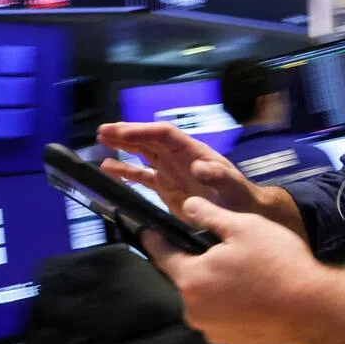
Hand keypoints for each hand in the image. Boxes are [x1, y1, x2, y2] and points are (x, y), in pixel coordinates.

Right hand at [96, 122, 261, 219]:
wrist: (243, 213)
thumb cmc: (240, 197)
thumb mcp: (232, 186)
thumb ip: (218, 176)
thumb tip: (198, 167)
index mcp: (192, 152)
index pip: (163, 135)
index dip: (142, 131)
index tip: (121, 131)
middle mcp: (178, 158)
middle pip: (149, 139)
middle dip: (127, 133)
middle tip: (103, 130)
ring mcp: (170, 171)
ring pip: (142, 154)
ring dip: (123, 146)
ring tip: (101, 140)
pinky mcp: (166, 188)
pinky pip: (141, 176)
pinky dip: (125, 172)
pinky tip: (108, 168)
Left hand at [142, 196, 342, 343]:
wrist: (312, 309)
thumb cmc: (276, 262)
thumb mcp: (243, 227)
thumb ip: (208, 215)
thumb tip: (187, 205)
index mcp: (190, 279)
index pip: (162, 255)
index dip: (155, 240)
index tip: (148, 231)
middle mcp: (194, 310)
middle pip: (186, 279)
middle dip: (197, 262)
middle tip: (223, 249)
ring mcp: (213, 330)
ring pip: (206, 299)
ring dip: (215, 285)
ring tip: (243, 271)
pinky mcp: (233, 342)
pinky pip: (223, 316)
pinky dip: (231, 304)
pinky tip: (253, 293)